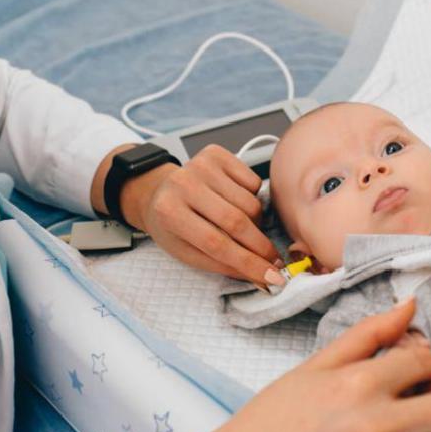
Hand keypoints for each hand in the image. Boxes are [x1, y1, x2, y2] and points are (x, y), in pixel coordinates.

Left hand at [123, 144, 280, 285]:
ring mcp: (201, 165)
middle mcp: (184, 184)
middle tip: (273, 259)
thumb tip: (261, 277)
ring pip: (250, 203)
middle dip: (260, 246)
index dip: (248, 263)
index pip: (217, 243)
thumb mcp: (186, 252)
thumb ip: (223, 265)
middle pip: (237, 221)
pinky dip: (252, 197)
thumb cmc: (172, 225)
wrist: (158, 191)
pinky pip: (253, 182)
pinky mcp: (216, 154)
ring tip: (241, 227)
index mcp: (170, 213)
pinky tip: (234, 201)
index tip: (271, 277)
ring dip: (255, 222)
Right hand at [215, 299, 430, 431]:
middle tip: (413, 388)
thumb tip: (410, 305)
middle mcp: (378, 428)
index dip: (419, 355)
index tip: (401, 360)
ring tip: (389, 414)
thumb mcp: (319, 363)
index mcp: (359, 386)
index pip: (427, 361)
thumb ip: (371, 333)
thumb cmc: (276, 415)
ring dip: (427, 420)